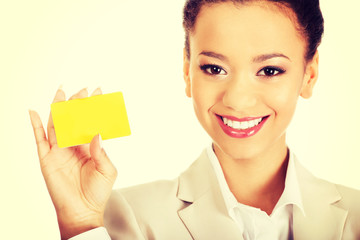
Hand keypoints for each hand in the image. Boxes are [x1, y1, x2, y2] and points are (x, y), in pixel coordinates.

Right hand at [29, 88, 117, 238]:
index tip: (99, 92)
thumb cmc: (97, 191)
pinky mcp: (47, 158)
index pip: (90, 122)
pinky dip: (35, 125)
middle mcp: (73, 145)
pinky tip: (34, 112)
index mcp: (89, 146)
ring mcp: (59, 150)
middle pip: (73, 119)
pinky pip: (39, 139)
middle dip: (77, 104)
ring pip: (57, 124)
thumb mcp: (106, 170)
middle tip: (83, 90)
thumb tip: (97, 134)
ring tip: (61, 92)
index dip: (93, 108)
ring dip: (58, 108)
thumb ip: (102, 152)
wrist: (83, 210)